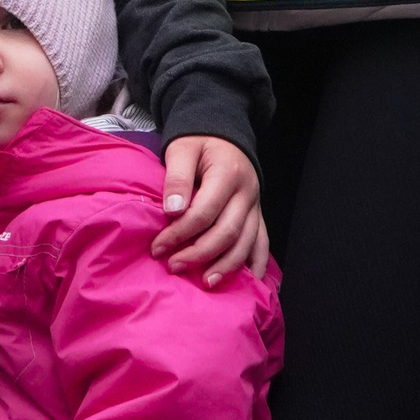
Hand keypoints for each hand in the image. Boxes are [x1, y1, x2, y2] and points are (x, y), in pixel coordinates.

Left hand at [153, 135, 268, 283]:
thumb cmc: (199, 143)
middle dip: (199, 254)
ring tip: (205, 282)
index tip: (157, 246)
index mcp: (228, 174)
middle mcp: (247, 193)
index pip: (205, 212)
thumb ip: (177, 178)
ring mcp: (256, 207)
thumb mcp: (182, 149)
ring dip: (226, 266)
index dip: (180, 232)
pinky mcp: (258, 216)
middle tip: (173, 266)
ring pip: (247, 243)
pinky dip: (256, 265)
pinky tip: (248, 283)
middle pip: (227, 232)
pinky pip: (262, 245)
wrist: (224, 136)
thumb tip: (172, 211)